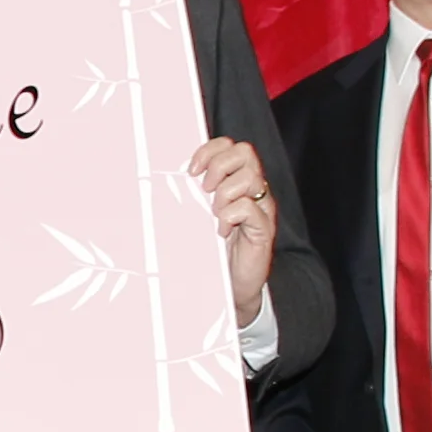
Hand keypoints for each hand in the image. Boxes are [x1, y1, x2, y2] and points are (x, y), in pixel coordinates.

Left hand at [190, 133, 276, 324]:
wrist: (232, 285)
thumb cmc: (215, 249)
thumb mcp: (200, 216)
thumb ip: (193, 195)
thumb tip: (168, 178)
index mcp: (238, 181)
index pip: (231, 146)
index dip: (210, 151)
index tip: (191, 170)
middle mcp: (254, 190)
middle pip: (245, 152)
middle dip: (218, 166)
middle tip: (204, 190)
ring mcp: (261, 208)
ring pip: (249, 177)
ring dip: (224, 193)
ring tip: (214, 213)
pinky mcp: (263, 228)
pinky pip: (249, 208)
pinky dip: (230, 216)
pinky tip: (222, 230)